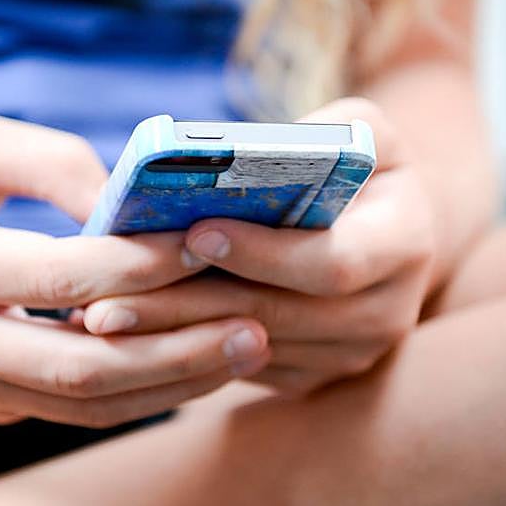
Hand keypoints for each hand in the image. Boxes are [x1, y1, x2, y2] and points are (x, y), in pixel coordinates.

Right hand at [0, 114, 270, 425]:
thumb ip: (51, 160)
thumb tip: (133, 205)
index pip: (60, 275)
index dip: (140, 263)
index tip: (206, 240)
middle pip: (82, 367)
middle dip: (177, 350)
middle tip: (255, 324)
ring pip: (85, 405)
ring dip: (172, 383)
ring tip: (243, 349)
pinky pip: (73, 411)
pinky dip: (138, 393)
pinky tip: (192, 364)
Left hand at [78, 98, 435, 398]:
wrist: (385, 225)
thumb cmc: (358, 163)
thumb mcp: (361, 129)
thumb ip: (323, 132)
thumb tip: (238, 155)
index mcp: (404, 243)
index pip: (333, 262)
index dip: (263, 253)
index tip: (195, 232)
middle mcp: (387, 312)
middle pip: (276, 319)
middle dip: (188, 305)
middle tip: (109, 297)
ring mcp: (351, 355)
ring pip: (248, 351)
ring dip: (172, 335)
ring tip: (101, 316)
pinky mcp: (313, 375)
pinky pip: (241, 369)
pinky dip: (183, 350)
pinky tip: (127, 333)